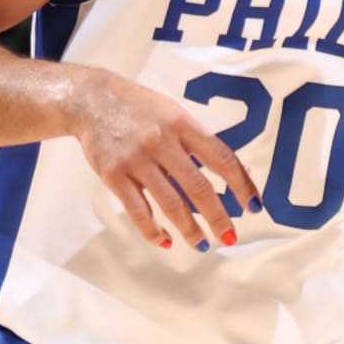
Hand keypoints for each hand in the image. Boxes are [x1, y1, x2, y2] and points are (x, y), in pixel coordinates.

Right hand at [66, 68, 262, 250]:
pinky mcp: (113, 174)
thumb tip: (238, 173)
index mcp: (182, 123)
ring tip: (201, 244)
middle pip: (198, 186)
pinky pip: (137, 209)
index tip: (253, 206)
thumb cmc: (140, 108)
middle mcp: (161, 140)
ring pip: (170, 202)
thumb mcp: (174, 113)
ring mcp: (136, 158)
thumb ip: (200, 141)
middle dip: (218, 216)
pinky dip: (152, 229)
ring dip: (189, 229)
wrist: (91, 99)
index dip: (241, 184)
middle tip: (229, 237)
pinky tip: (164, 240)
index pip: (221, 158)